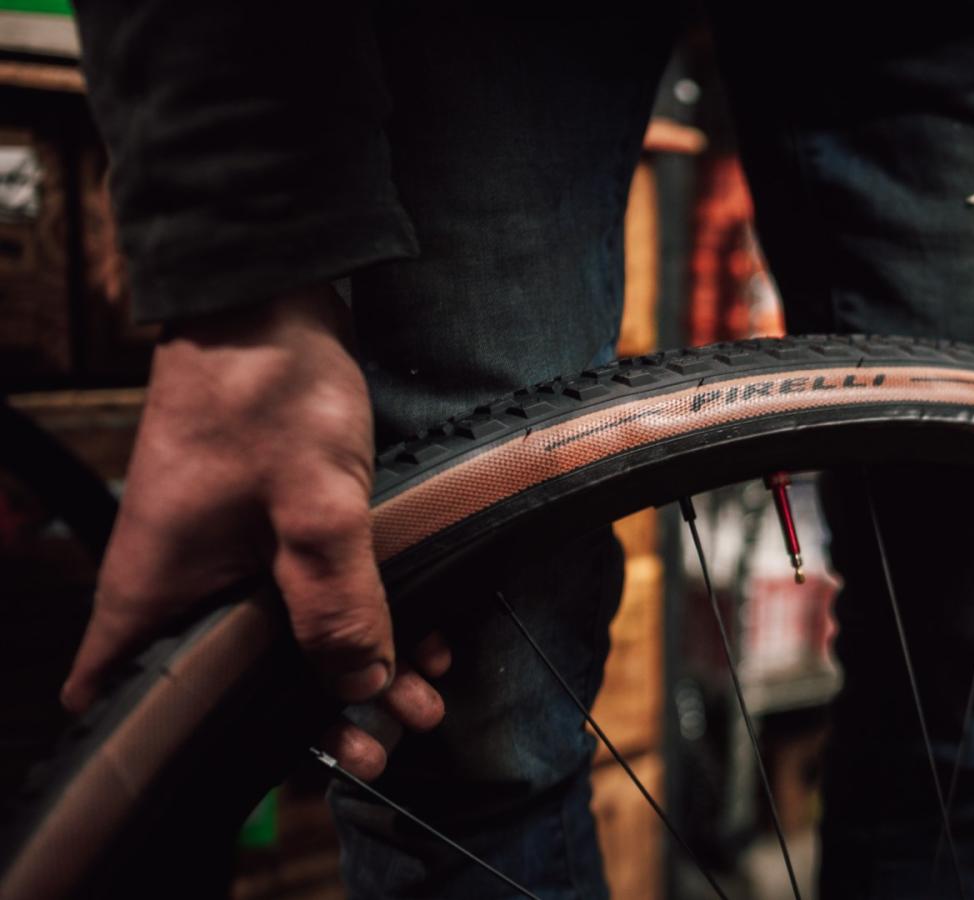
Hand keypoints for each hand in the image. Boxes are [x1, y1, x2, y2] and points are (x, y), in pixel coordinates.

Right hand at [60, 286, 444, 775]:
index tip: (251, 757)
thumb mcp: (316, 502)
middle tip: (386, 744)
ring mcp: (229, 547)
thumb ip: (338, 598)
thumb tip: (358, 684)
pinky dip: (364, 615)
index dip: (177, 734)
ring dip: (358, 666)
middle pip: (240, 675)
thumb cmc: (267, 388)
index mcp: (157, 584)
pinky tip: (425, 635)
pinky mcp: (273, 520)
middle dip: (317, 712)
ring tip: (425, 698)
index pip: (125, 687)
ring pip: (290, 633)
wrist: (273, 293)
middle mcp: (185, 575)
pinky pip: (315, 588)